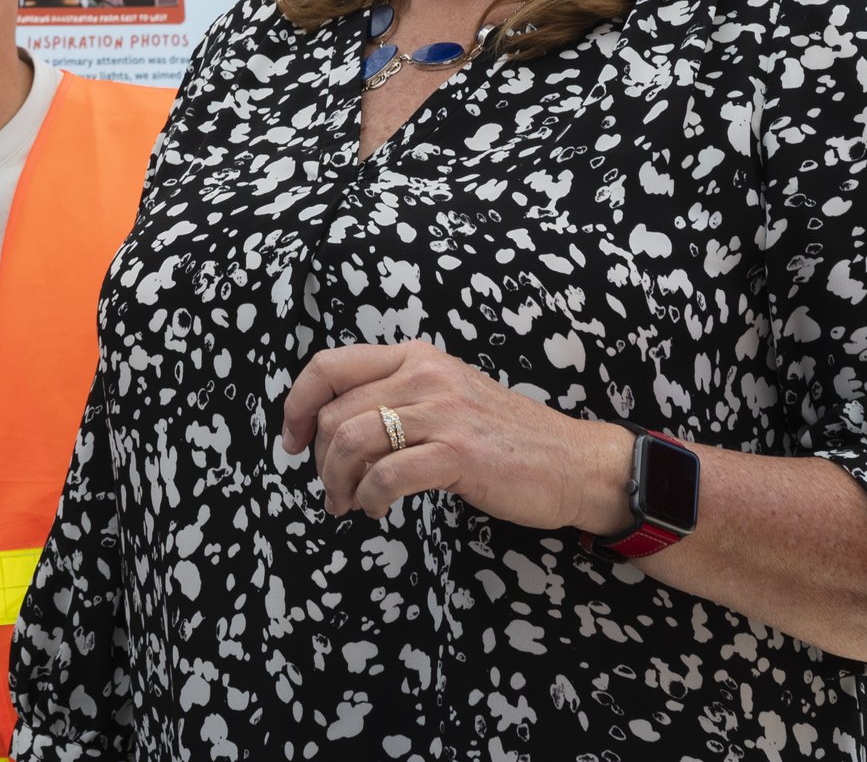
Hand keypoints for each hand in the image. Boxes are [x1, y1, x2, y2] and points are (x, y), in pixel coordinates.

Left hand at [279, 340, 634, 533]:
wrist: (574, 464)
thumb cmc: (504, 439)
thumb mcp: (445, 396)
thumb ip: (396, 398)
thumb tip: (333, 428)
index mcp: (415, 357)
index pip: (329, 366)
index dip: (298, 404)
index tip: (292, 439)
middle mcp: (424, 374)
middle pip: (335, 413)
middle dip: (319, 460)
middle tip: (330, 490)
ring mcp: (442, 412)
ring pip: (352, 443)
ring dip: (337, 483)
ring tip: (348, 504)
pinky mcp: (458, 453)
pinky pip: (385, 476)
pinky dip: (370, 498)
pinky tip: (378, 509)